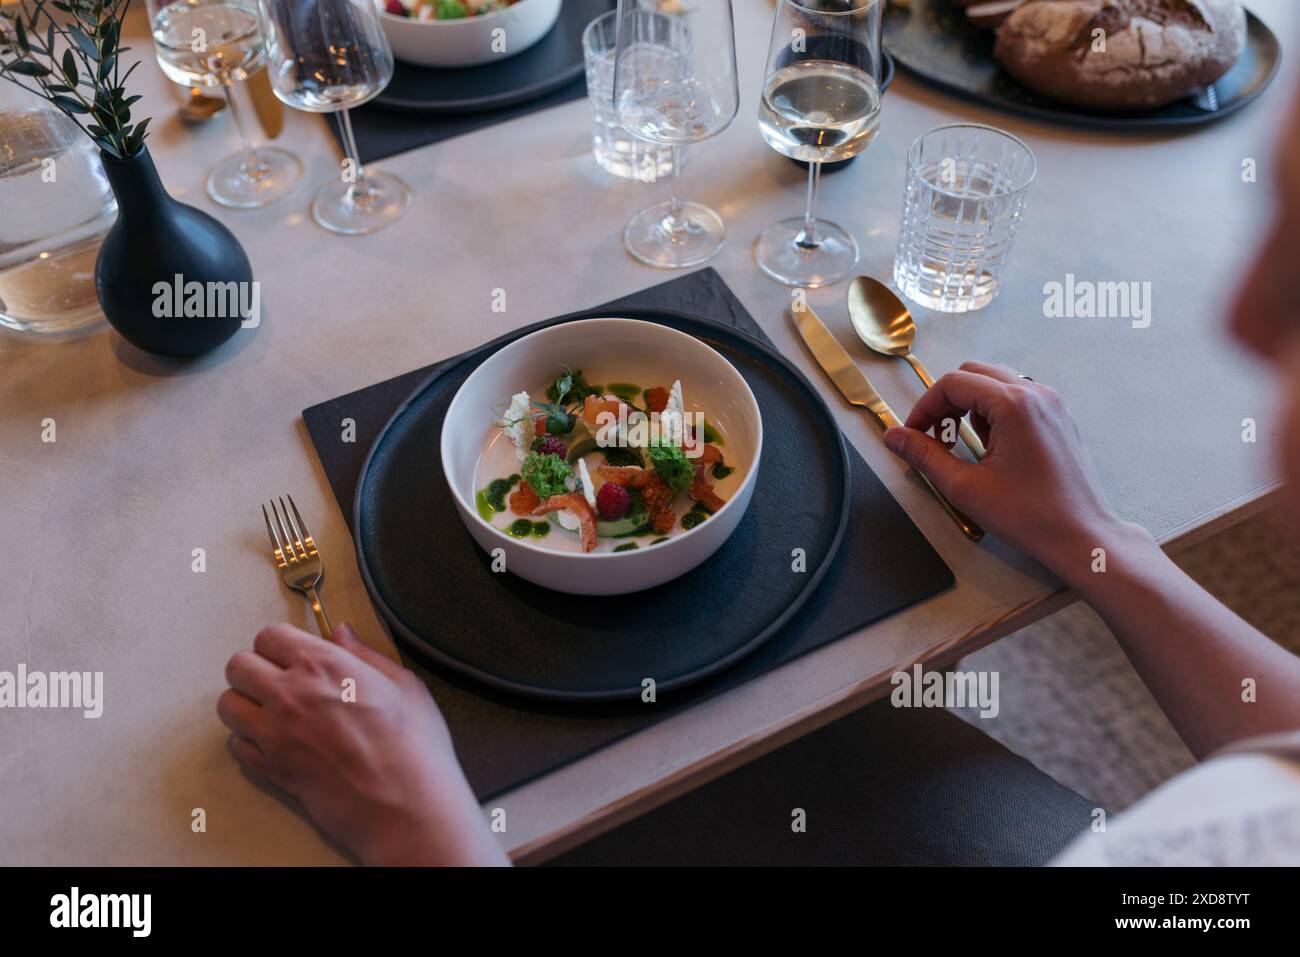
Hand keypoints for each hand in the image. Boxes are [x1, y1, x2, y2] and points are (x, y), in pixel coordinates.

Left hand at [217, 622, 508, 865]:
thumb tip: (341, 632)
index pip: (269, 636)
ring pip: (227, 705)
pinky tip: (276, 742)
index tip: (294, 655)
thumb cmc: (413, 745)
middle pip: (238, 665)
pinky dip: (249, 741)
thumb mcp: (403, 685)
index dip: (280, 644)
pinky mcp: (270, 769)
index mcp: (323, 664)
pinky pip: (237, 745)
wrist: (404, 805)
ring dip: (245, 703)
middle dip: (254, 668)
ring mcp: (274, 733)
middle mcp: (290, 693)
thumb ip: (365, 655)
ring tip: (272, 711)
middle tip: (278, 680)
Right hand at [883, 362, 1146, 581]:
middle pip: (974, 374)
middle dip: (947, 401)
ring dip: (971, 406)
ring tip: (964, 445)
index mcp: (1014, 405)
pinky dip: (995, 413)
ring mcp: (1052, 405)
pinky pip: (1018, 399)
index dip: (925, 407)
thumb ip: (924, 455)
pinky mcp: (1059, 419)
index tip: (914, 434)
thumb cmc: (1030, 515)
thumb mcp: (965, 487)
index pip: (953, 383)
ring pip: (996, 383)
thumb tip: (893, 436)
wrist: (1081, 536)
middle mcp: (1036, 395)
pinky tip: (992, 449)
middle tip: (934, 436)